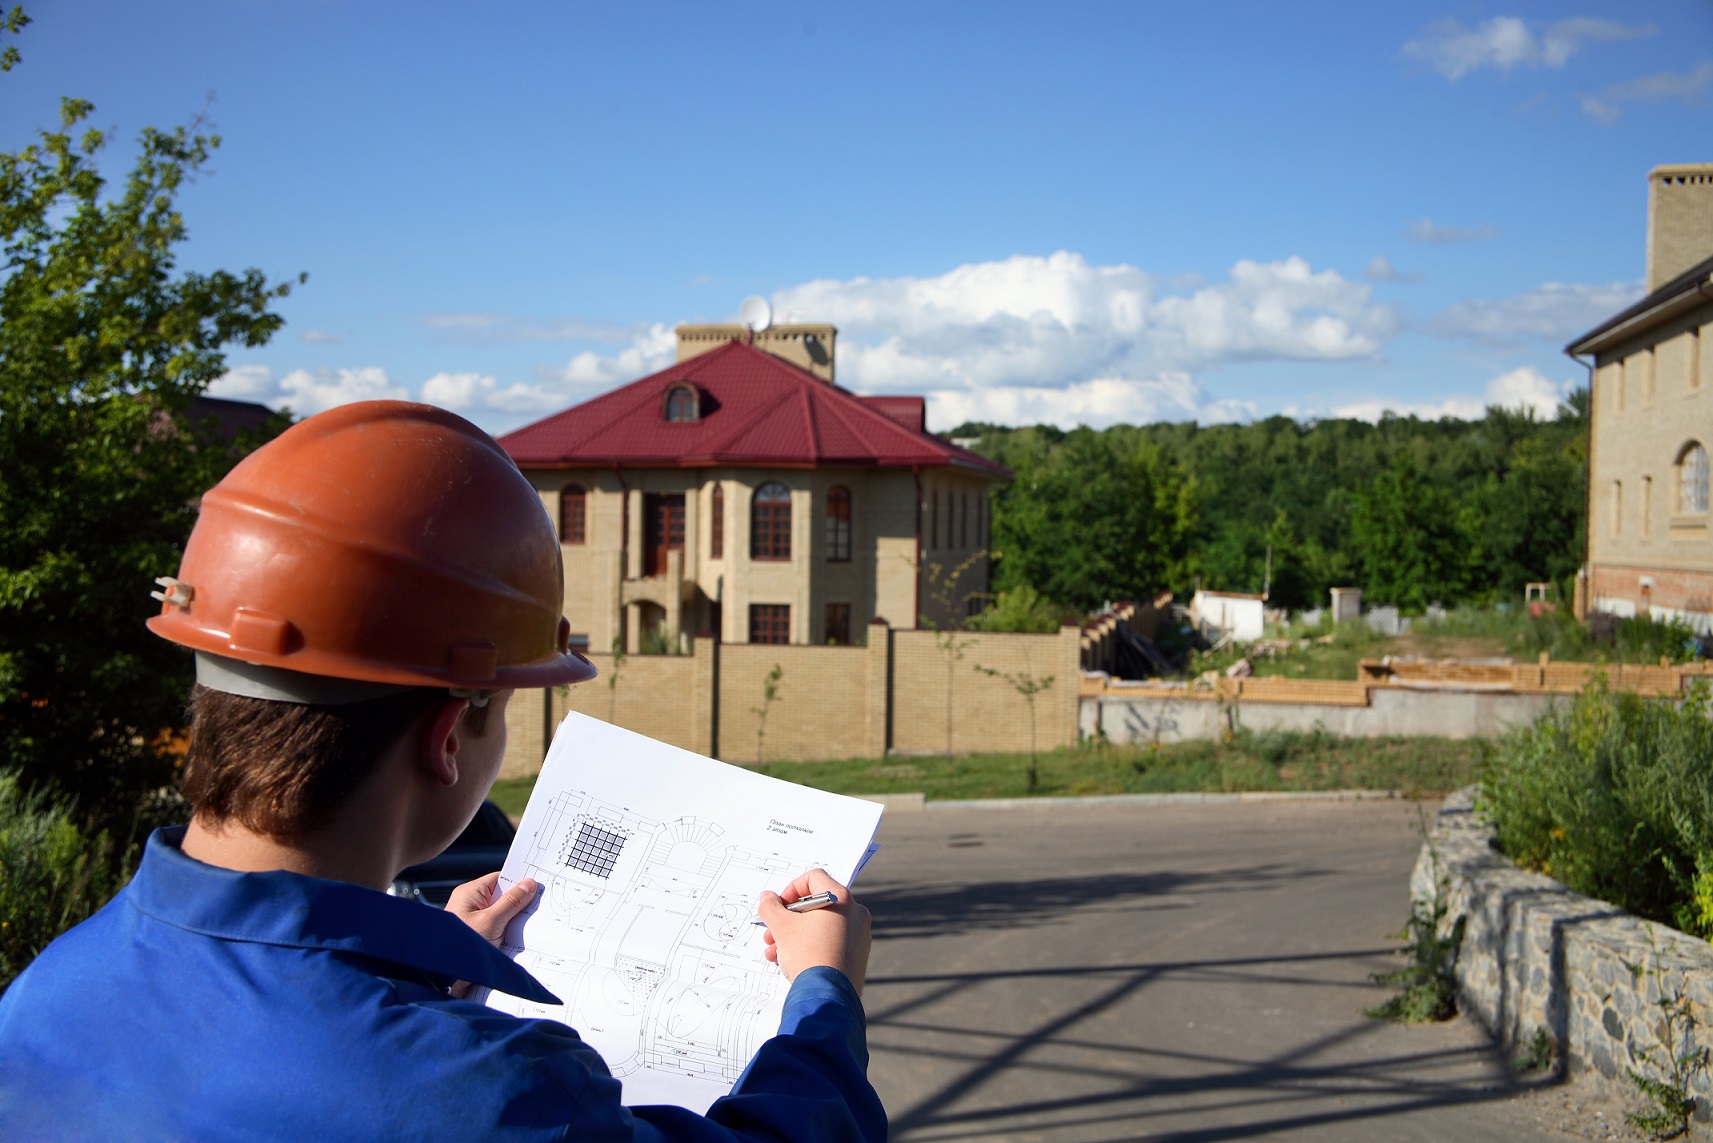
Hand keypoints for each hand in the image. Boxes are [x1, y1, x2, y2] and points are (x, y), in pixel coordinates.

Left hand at [446, 872, 538, 948]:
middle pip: (502, 896)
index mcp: (470, 893)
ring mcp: (474, 920)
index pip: (500, 879)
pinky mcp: (478, 935)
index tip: (537, 884)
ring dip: (514, 918)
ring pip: (502, 913)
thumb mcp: (491, 921)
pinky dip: (508, 931)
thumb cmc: (459, 947)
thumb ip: (511, 902)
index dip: (518, 881)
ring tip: (530, 923)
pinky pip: (498, 927)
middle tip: (538, 905)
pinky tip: (520, 937)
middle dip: (519, 901)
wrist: (444, 975)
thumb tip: (528, 885)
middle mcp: (470, 904)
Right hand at [757, 869, 870, 992]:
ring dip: (793, 935)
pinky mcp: (857, 954)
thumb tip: (767, 898)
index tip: (778, 907)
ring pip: (819, 926)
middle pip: (815, 905)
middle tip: (770, 933)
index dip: (790, 889)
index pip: (813, 878)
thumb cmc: (808, 956)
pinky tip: (788, 962)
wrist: (828, 997)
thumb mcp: (782, 927)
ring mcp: (859, 935)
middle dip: (787, 919)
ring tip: (773, 952)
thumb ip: (771, 907)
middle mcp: (855, 913)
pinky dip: (809, 946)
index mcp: (841, 899)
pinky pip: (829, 941)